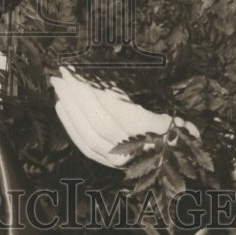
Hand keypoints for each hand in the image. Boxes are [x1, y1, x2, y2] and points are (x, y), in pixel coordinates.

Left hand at [52, 66, 197, 167]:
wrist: (176, 161)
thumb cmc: (174, 129)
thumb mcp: (166, 112)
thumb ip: (141, 103)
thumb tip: (110, 81)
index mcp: (155, 131)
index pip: (117, 109)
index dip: (96, 90)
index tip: (77, 70)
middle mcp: (137, 150)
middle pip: (99, 121)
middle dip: (78, 95)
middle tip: (62, 72)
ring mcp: (121, 160)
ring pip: (89, 135)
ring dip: (71, 108)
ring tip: (59, 86)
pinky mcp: (110, 164)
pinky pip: (86, 146)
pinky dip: (71, 125)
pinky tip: (62, 107)